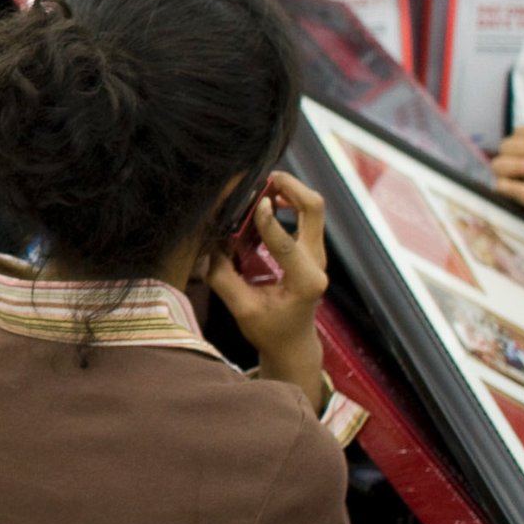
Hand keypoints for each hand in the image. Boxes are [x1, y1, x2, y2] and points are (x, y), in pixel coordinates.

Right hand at [202, 172, 330, 363]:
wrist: (293, 344)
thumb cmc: (269, 330)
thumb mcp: (242, 309)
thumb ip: (223, 277)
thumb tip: (207, 245)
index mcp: (305, 281)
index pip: (287, 243)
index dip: (268, 221)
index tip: (253, 204)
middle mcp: (317, 263)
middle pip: (313, 209)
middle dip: (290, 188)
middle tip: (262, 180)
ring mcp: (317, 254)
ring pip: (312, 208)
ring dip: (290, 191)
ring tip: (261, 187)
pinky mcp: (310, 249)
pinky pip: (306, 215)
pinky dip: (288, 202)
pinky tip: (267, 202)